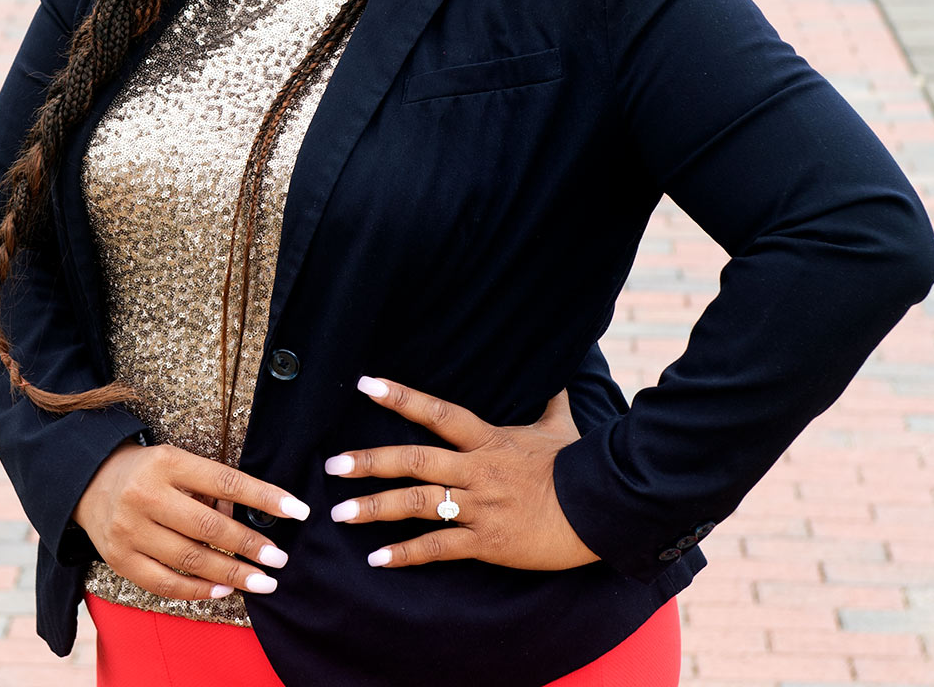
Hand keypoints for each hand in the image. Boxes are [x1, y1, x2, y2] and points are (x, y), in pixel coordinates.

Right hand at [73, 439, 310, 601]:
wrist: (88, 483)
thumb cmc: (148, 473)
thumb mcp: (176, 462)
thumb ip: (210, 488)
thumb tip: (254, 522)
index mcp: (166, 463)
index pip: (225, 481)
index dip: (264, 497)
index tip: (298, 511)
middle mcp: (145, 495)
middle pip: (208, 527)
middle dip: (250, 546)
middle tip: (280, 559)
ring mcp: (129, 530)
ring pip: (189, 560)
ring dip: (232, 575)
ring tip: (263, 582)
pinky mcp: (119, 559)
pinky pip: (165, 583)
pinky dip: (198, 591)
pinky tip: (224, 592)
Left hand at [326, 376, 597, 571]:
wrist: (602, 509)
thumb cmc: (580, 465)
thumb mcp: (563, 427)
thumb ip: (552, 401)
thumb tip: (561, 374)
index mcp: (489, 440)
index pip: (438, 413)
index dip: (401, 397)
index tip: (365, 384)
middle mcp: (477, 470)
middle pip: (415, 460)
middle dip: (370, 462)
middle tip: (332, 465)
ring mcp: (480, 507)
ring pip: (418, 504)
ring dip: (376, 508)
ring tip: (340, 513)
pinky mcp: (488, 542)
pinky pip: (439, 547)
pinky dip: (406, 554)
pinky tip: (377, 559)